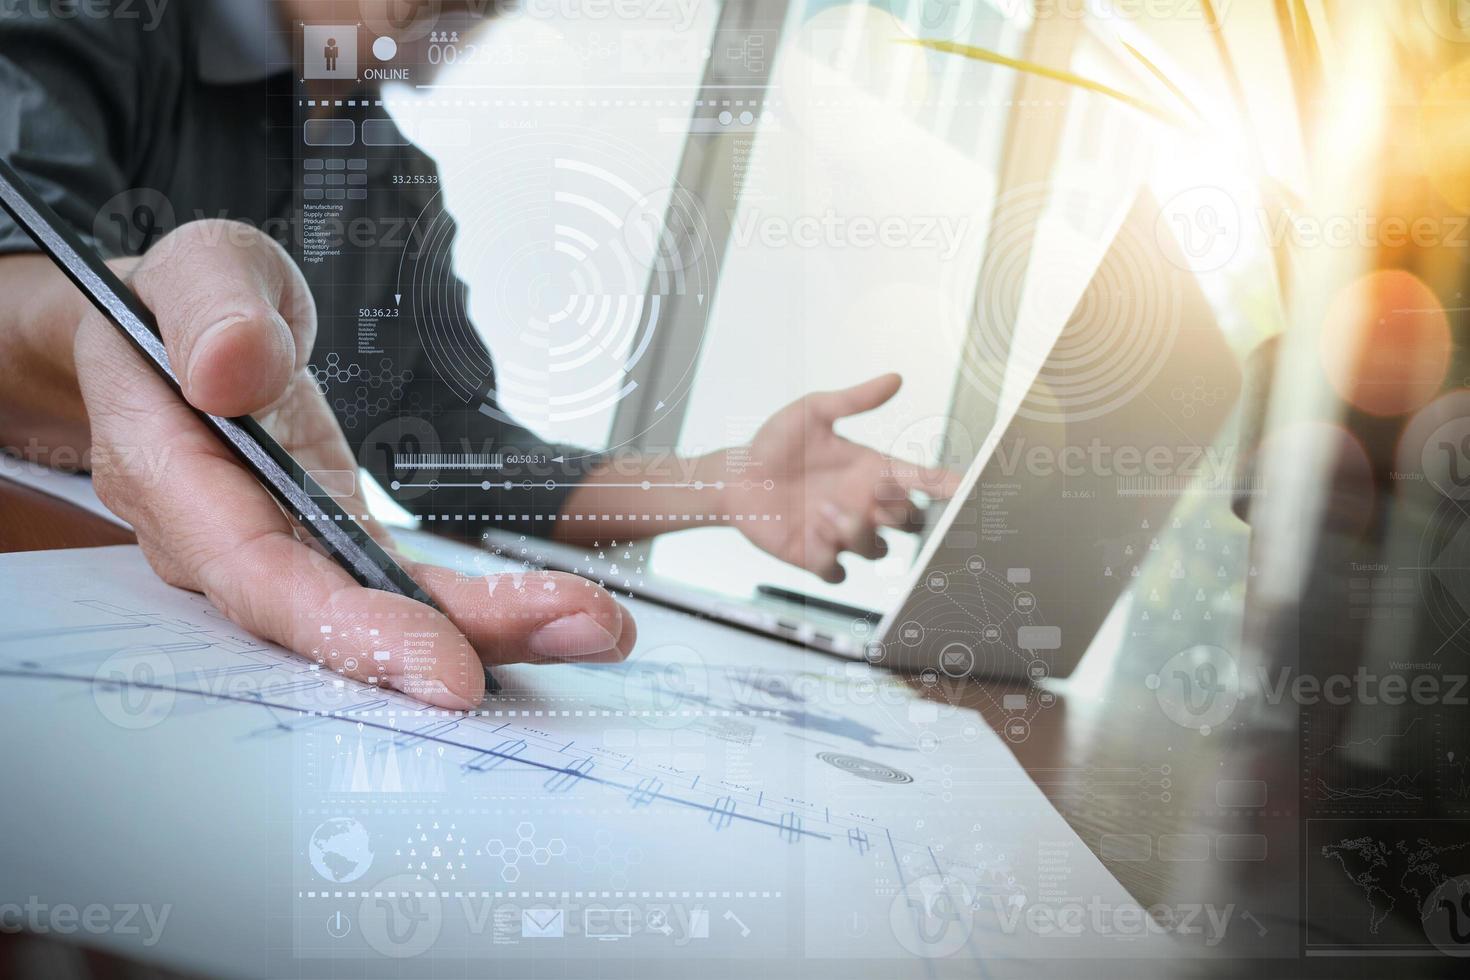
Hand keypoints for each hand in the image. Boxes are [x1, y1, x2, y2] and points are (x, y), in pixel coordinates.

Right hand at [74, 221, 634, 708]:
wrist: (155, 343)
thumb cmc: (174, 306)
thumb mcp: (197, 270)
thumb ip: (212, 309)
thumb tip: (232, 369)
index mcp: (176, 475)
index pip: (261, 576)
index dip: (352, 631)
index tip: (446, 665)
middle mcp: (228, 540)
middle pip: (342, 618)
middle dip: (465, 636)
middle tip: (581, 631)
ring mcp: (287, 551)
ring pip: (385, 612)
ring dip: (495, 628)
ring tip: (598, 625)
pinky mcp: (334, 543)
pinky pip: (405, 588)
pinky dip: (480, 606)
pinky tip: (557, 611)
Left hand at [719, 374, 962, 582]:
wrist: (735, 477)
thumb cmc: (774, 443)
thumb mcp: (813, 412)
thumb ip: (855, 399)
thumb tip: (895, 378)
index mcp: (872, 471)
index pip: (923, 481)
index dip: (948, 486)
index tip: (965, 487)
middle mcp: (863, 504)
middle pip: (912, 524)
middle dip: (902, 517)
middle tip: (876, 501)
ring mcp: (842, 534)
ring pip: (878, 551)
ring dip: (858, 533)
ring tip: (823, 511)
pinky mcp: (816, 557)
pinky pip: (839, 572)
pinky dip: (830, 559)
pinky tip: (812, 536)